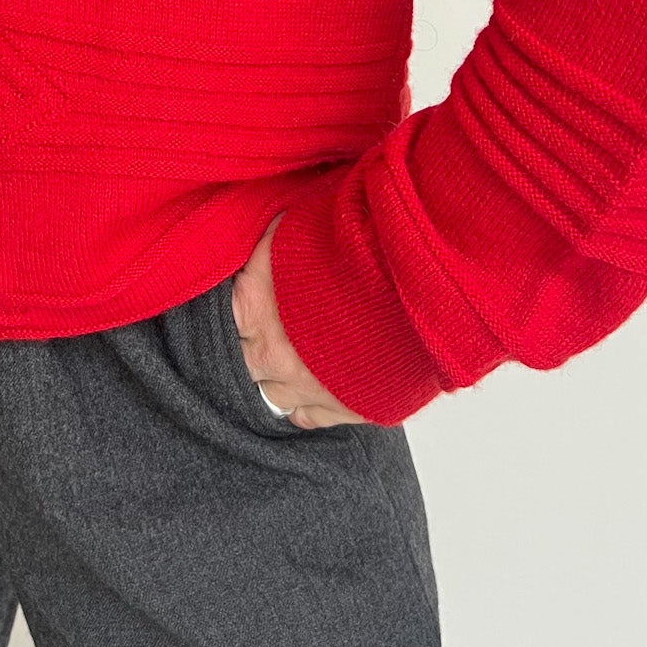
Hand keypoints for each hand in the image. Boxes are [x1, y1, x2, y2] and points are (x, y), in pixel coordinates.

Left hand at [230, 213, 370, 428]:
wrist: (420, 296)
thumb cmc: (364, 258)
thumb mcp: (307, 232)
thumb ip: (276, 240)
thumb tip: (265, 231)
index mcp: (256, 307)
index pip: (225, 308)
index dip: (239, 297)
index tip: (250, 290)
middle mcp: (272, 356)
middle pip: (239, 356)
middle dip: (250, 340)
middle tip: (269, 323)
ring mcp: (304, 389)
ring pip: (268, 391)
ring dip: (274, 372)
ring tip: (291, 353)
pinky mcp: (340, 410)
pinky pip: (302, 416)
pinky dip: (302, 400)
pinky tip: (310, 382)